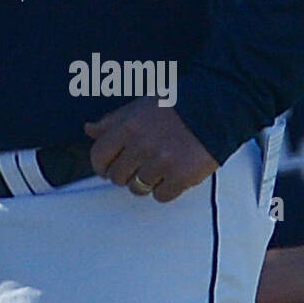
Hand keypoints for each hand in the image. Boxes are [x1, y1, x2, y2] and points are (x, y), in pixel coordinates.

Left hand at [84, 99, 217, 202]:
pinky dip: (165, 189)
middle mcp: (141, 146)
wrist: (214, 108)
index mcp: (127, 127)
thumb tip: (89, 129)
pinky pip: (160, 196)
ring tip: (158, 168)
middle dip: (125, 174)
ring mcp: (161, 163)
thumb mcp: (138, 107)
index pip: (99, 155)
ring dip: (145, 182)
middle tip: (138, 166)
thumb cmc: (175, 106)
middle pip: (117, 176)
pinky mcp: (181, 177)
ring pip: (138, 188)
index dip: (101, 165)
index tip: (108, 168)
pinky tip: (172, 175)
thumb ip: (112, 121)